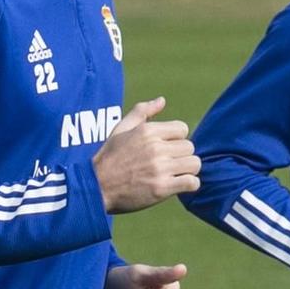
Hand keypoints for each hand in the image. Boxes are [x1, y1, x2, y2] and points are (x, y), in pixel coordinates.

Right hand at [92, 98, 200, 213]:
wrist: (95, 187)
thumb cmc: (108, 158)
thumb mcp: (120, 129)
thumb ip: (141, 112)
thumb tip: (162, 100)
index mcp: (147, 131)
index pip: (182, 129)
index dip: (176, 140)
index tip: (165, 149)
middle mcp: (155, 147)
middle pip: (189, 147)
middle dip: (181, 156)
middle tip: (168, 165)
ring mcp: (159, 168)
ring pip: (194, 164)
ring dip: (187, 170)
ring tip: (174, 175)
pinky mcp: (162, 188)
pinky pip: (192, 182)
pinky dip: (189, 185)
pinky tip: (177, 186)